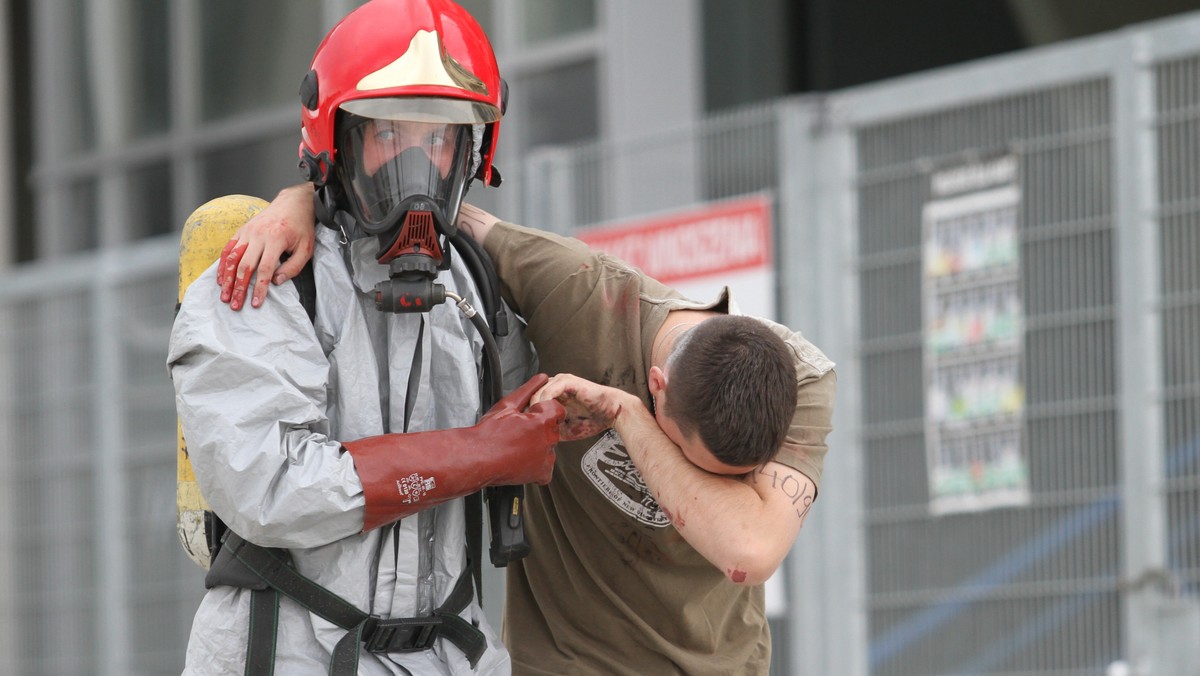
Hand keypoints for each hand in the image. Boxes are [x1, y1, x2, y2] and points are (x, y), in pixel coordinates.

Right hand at [217, 184, 316, 309]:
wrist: (292, 203)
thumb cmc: (301, 227)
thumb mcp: (306, 248)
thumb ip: (293, 267)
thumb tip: (276, 282)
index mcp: (276, 239)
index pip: (264, 269)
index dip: (259, 288)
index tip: (255, 303)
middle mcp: (258, 235)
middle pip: (245, 266)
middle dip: (239, 288)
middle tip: (236, 305)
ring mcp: (247, 232)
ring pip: (232, 258)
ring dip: (227, 279)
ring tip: (224, 296)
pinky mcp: (241, 230)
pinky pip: (228, 249)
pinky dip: (222, 265)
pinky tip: (221, 279)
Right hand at [478, 374, 565, 484]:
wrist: (476, 458)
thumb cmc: (488, 434)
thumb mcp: (508, 405)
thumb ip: (529, 390)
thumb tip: (541, 378)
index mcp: (542, 421)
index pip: (557, 410)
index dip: (543, 411)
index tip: (531, 416)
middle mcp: (548, 439)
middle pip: (552, 428)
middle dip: (539, 428)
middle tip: (519, 432)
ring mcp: (546, 458)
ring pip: (549, 447)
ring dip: (538, 446)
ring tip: (517, 446)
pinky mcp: (542, 473)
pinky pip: (546, 466)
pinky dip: (537, 464)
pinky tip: (521, 459)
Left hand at [532, 373, 631, 440]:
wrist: (612, 413)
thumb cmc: (592, 420)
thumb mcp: (565, 429)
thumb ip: (550, 429)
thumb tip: (533, 439)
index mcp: (553, 392)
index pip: (531, 400)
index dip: (526, 413)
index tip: (524, 429)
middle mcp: (554, 384)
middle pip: (530, 395)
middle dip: (527, 412)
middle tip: (527, 428)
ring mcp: (560, 380)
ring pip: (537, 393)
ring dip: (534, 409)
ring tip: (536, 425)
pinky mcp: (567, 381)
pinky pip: (548, 392)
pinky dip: (544, 404)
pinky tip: (546, 417)